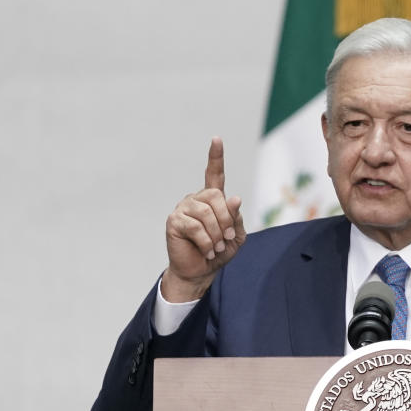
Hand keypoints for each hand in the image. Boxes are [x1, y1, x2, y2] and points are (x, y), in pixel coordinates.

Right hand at [161, 137, 246, 301]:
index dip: (215, 157)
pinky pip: (195, 227)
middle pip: (216, 197)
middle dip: (226, 220)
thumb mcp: (236, 236)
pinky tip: (205, 250)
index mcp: (212, 200)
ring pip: (206, 213)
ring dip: (216, 234)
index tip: (216, 139)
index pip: (214, 174)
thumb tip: (234, 198)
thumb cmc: (218, 252)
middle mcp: (196, 199)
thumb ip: (236, 218)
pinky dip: (205, 241)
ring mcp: (183, 208)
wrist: (200, 271)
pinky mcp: (174, 221)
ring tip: (215, 248)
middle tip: (226, 239)